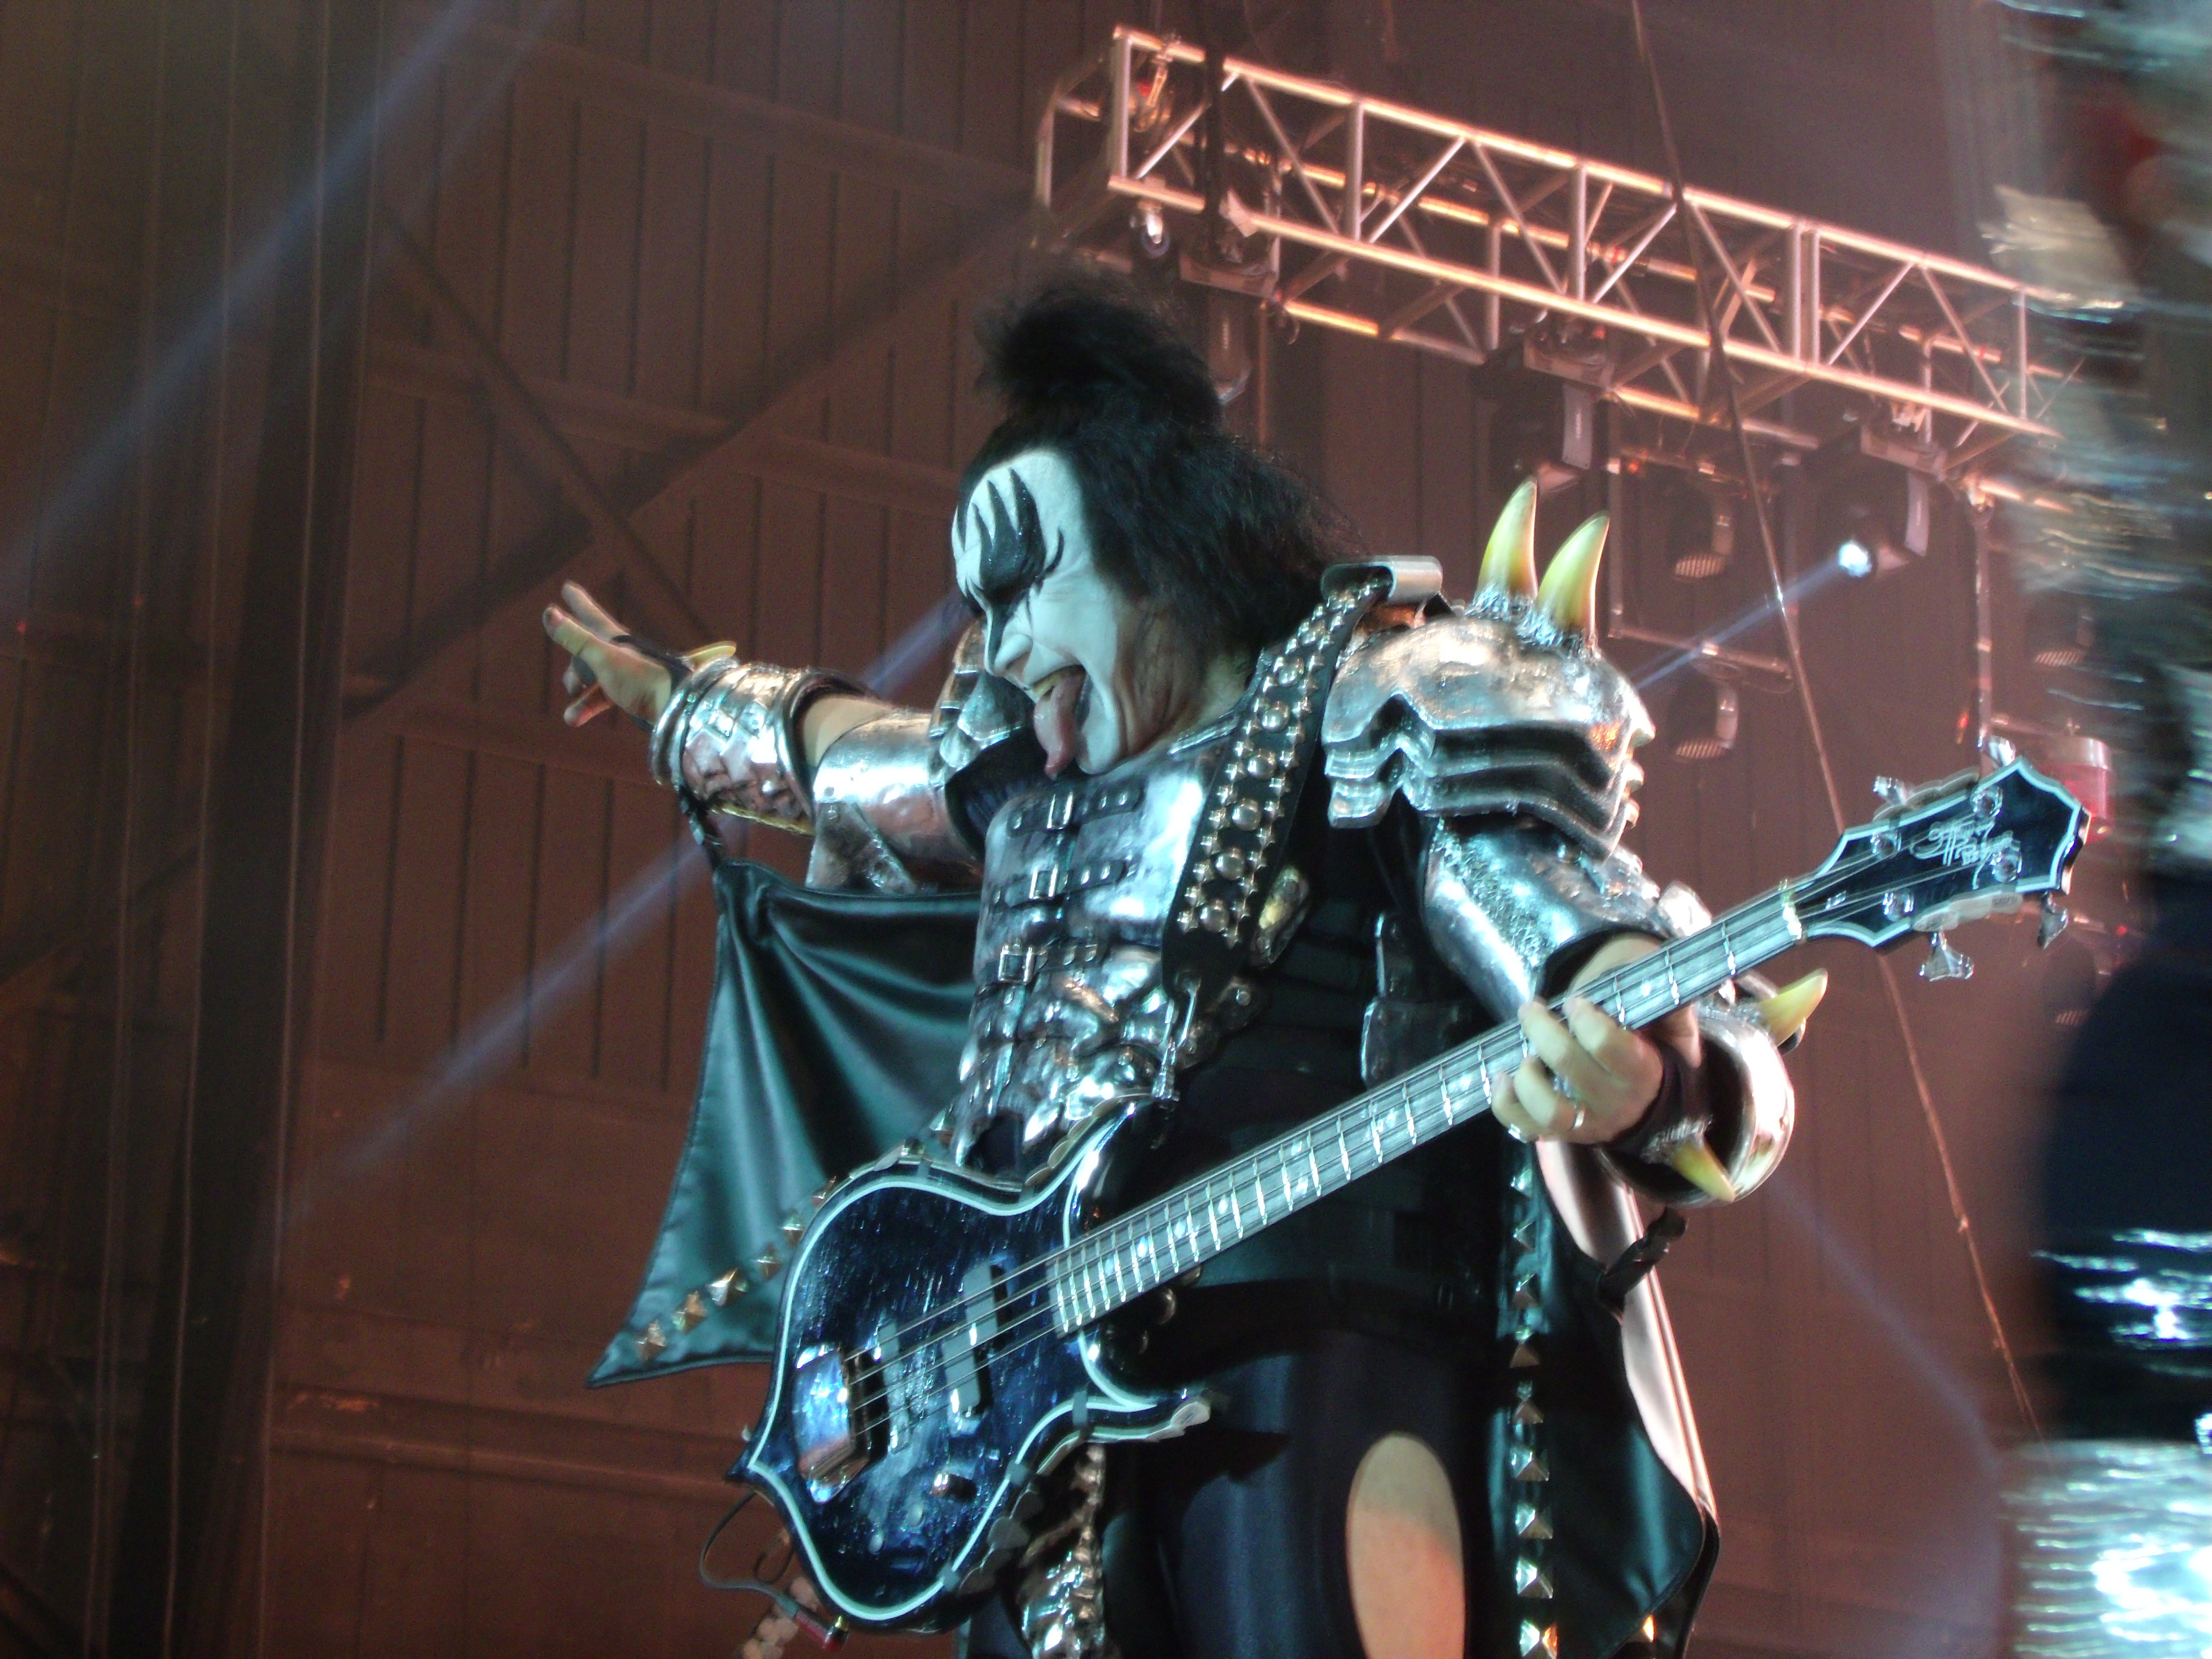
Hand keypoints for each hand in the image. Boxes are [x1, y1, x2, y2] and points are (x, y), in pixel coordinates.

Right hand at [542, 582, 674, 726]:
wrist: (674, 708)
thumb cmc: (641, 679)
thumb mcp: (603, 657)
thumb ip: (576, 638)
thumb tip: (549, 613)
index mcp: (614, 638)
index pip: (591, 615)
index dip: (578, 603)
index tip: (568, 587)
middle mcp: (619, 652)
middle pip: (585, 650)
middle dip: (574, 665)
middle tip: (574, 684)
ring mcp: (623, 673)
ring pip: (590, 678)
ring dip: (578, 694)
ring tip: (571, 716)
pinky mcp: (628, 694)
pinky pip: (600, 698)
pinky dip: (587, 707)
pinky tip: (574, 718)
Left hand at [1491, 934, 1699, 1145]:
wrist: (1643, 1092)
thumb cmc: (1645, 1041)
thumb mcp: (1664, 1018)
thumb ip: (1662, 1002)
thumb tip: (1658, 985)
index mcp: (1644, 1072)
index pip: (1606, 1044)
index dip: (1583, 1017)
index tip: (1574, 1002)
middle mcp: (1617, 1104)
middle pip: (1567, 1063)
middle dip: (1541, 1028)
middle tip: (1532, 1008)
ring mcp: (1587, 1125)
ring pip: (1548, 1109)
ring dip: (1526, 1074)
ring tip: (1525, 1053)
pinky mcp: (1560, 1134)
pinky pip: (1525, 1126)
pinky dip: (1505, 1102)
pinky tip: (1503, 1075)